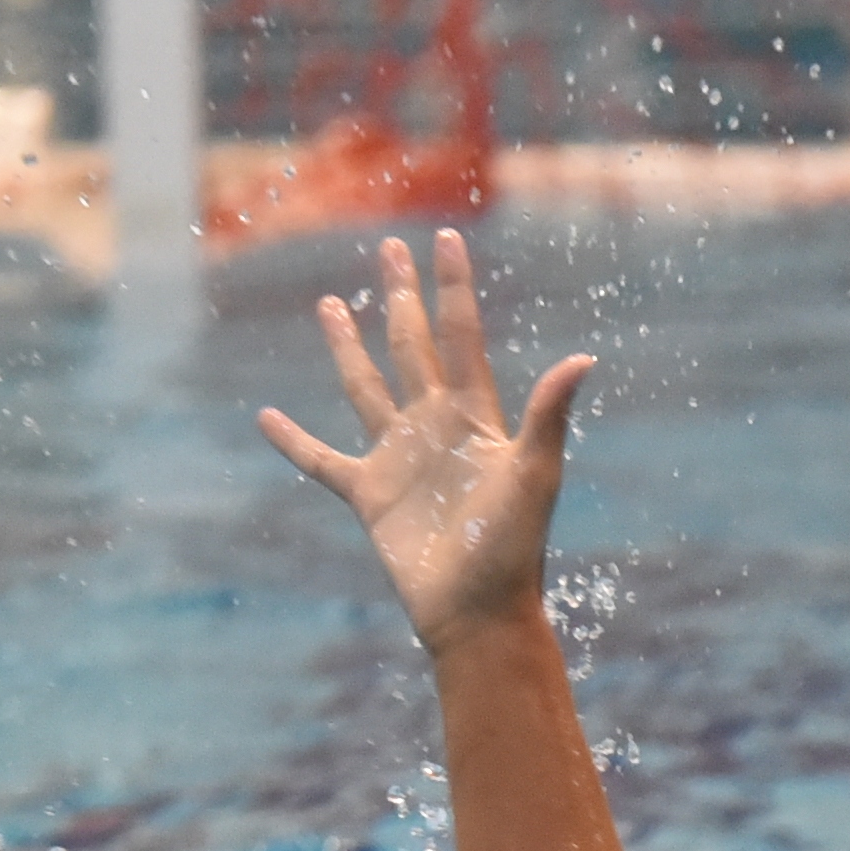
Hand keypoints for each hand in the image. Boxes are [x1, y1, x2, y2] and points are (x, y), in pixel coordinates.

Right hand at [257, 229, 595, 653]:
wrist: (478, 612)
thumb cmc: (514, 547)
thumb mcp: (535, 474)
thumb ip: (549, 414)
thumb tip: (585, 358)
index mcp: (475, 417)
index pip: (461, 336)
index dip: (454, 288)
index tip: (446, 238)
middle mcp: (435, 428)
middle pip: (413, 346)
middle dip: (403, 296)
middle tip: (389, 248)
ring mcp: (400, 459)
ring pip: (366, 387)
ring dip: (348, 346)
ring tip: (332, 303)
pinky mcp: (369, 496)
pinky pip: (322, 460)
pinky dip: (292, 441)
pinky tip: (265, 417)